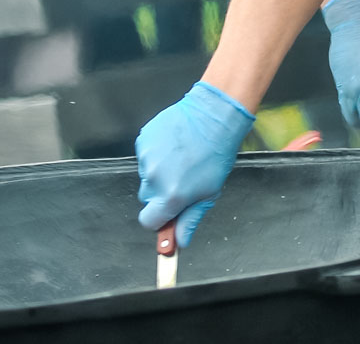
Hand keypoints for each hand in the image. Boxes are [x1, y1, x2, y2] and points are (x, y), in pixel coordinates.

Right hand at [136, 81, 254, 247]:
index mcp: (171, 196)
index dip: (159, 218)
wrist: (213, 116)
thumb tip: (178, 244)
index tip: (168, 211)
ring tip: (182, 157)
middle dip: (161, 193)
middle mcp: (154, 179)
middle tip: (182, 178)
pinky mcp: (143, 140)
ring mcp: (146, 158)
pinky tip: (174, 145)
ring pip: (146, 176)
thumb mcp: (209, 193)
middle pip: (147, 198)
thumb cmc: (216, 154)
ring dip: (160, 171)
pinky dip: (156, 153)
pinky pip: (145, 155)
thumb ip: (190, 220)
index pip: (148, 221)